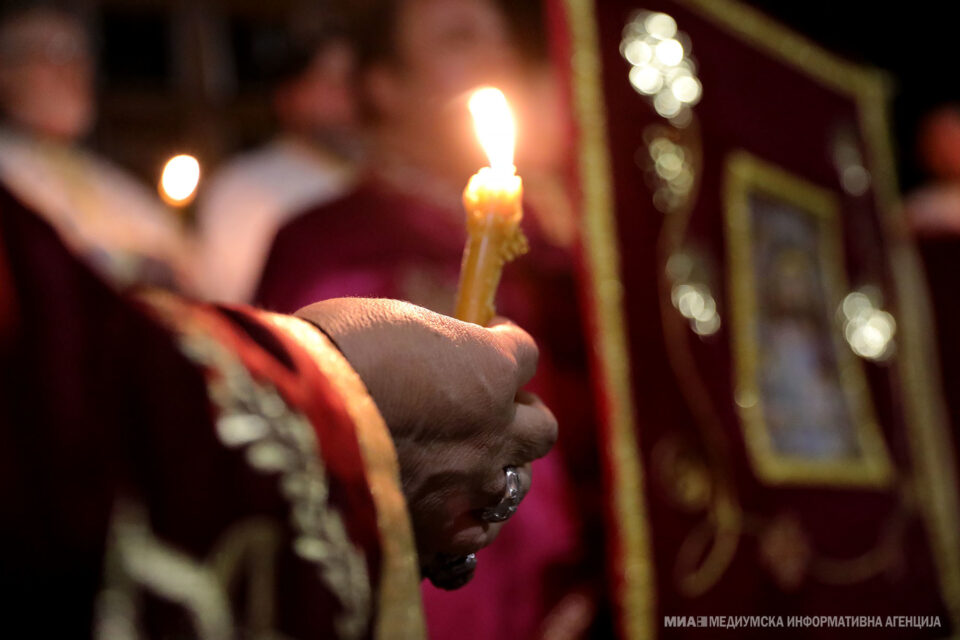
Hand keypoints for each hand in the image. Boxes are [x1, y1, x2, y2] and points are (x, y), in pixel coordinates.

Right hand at [295, 298, 556, 570]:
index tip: (485, 336)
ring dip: (489, 472)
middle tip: (485, 409)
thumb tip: (422, 351)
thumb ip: (423, 344)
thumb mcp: (384, 322)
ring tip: (456, 466)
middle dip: (518, 416)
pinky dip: (459, 524)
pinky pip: (470, 540)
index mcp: (488, 368)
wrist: (290, 417)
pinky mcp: (436, 535)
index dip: (503, 342)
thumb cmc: (328, 352)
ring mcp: (469, 487)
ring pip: (510, 487)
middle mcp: (493, 430)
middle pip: (540, 428)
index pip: (524, 353)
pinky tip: (437, 511)